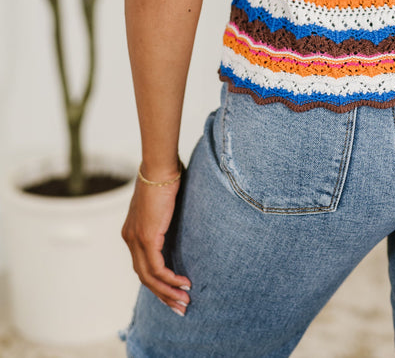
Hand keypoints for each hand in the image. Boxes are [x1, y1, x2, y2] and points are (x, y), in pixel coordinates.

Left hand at [122, 178, 190, 315]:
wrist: (159, 166)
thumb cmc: (165, 178)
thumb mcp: (163, 205)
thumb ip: (164, 219)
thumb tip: (176, 222)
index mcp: (131, 232)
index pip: (142, 266)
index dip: (157, 282)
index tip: (173, 293)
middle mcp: (130, 239)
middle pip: (144, 277)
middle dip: (163, 294)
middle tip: (180, 307)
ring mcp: (136, 239)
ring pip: (149, 277)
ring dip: (168, 291)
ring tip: (185, 301)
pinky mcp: (146, 237)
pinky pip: (157, 267)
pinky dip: (170, 278)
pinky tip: (184, 283)